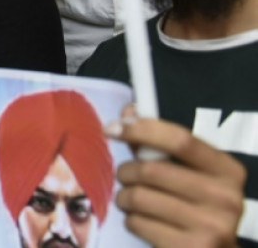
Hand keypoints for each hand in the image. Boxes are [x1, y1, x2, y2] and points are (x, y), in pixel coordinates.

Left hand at [106, 116, 244, 246]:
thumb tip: (129, 112)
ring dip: (124, 197)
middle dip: (127, 171)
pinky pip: (137, 223)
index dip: (141, 129)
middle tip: (125, 176)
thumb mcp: (190, 174)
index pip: (180, 140)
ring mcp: (210, 227)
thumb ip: (159, 145)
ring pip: (139, 197)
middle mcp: (225, 198)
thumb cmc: (197, 206)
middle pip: (151, 171)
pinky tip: (143, 221)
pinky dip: (131, 220)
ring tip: (131, 200)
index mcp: (227, 171)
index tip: (112, 127)